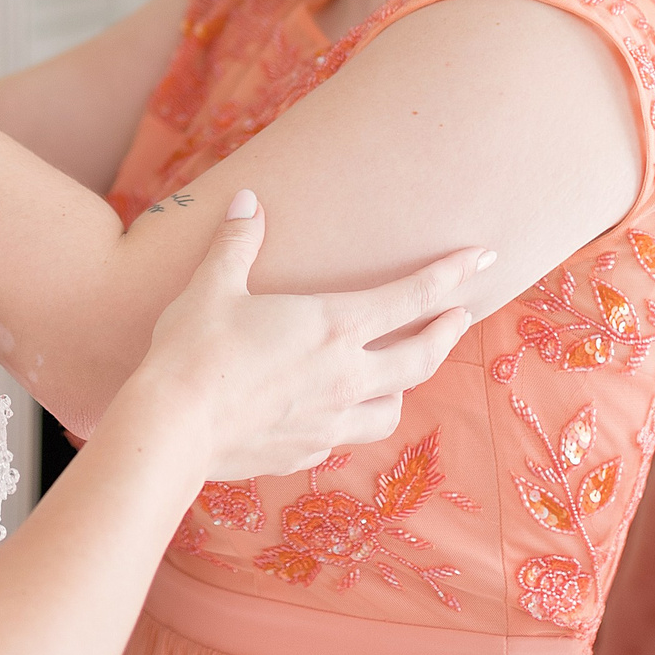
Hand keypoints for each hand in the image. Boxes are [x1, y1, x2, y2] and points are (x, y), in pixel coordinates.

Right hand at [126, 191, 485, 480]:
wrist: (173, 427)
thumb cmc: (194, 349)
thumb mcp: (212, 285)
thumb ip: (236, 243)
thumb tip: (247, 202)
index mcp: (332, 325)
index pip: (412, 296)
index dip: (452, 275)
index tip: (481, 258)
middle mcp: (346, 375)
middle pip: (421, 357)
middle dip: (447, 332)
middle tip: (462, 316)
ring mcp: (331, 420)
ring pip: (391, 408)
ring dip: (403, 387)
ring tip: (399, 375)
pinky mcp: (307, 452)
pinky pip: (344, 437)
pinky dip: (350, 421)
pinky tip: (333, 414)